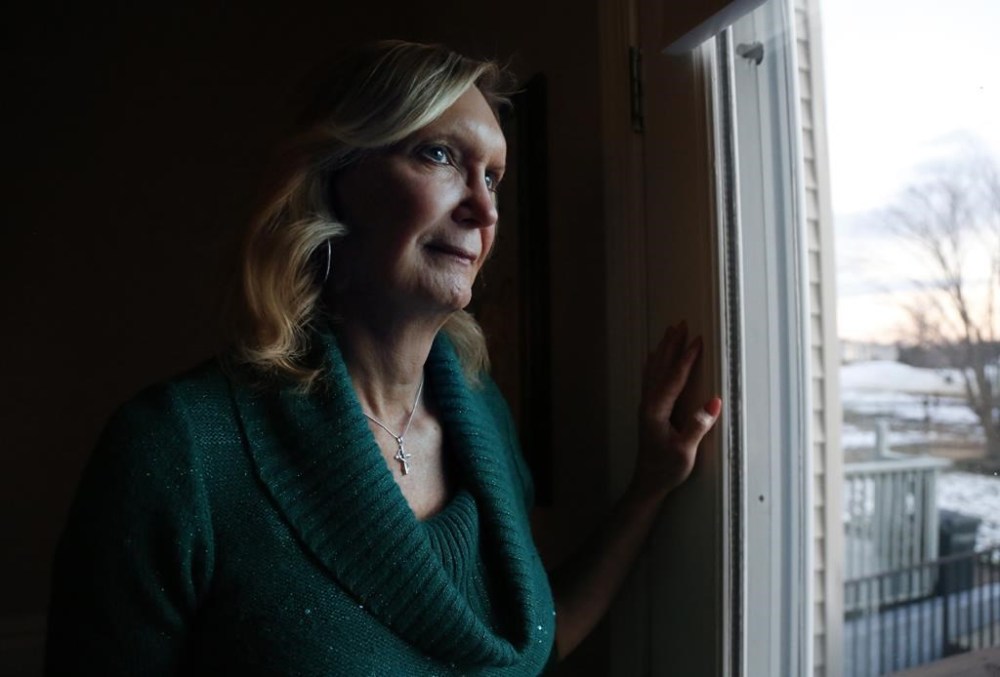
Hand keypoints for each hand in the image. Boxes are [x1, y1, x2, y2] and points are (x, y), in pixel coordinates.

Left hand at [628, 321, 721, 504]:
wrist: (648, 482)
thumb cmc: (666, 469)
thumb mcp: (684, 451)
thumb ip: (696, 427)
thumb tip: (714, 403)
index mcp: (657, 410)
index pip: (674, 378)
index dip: (686, 358)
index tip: (697, 340)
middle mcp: (649, 404)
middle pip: (660, 367)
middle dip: (672, 345)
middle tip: (680, 324)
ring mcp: (647, 406)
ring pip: (654, 370)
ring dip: (663, 350)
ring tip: (669, 332)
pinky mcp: (649, 410)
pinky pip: (650, 379)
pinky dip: (654, 364)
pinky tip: (653, 357)